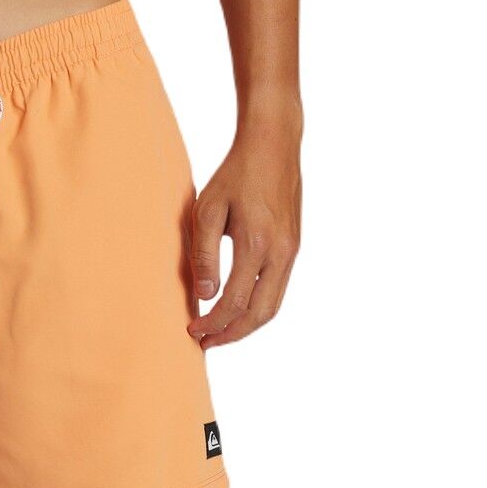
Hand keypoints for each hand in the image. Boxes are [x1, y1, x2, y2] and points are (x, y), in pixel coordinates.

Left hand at [188, 127, 300, 349]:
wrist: (274, 143)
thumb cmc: (235, 174)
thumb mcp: (206, 210)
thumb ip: (204, 255)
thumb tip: (206, 296)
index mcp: (257, 243)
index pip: (234, 302)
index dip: (212, 324)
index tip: (192, 331)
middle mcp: (281, 252)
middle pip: (259, 314)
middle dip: (231, 335)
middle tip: (205, 343)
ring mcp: (292, 251)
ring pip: (273, 306)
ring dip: (246, 326)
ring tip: (219, 333)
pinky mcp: (294, 247)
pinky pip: (278, 290)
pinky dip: (257, 308)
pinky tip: (237, 309)